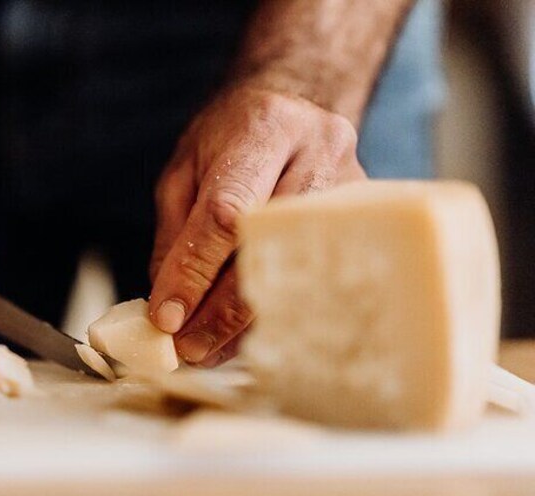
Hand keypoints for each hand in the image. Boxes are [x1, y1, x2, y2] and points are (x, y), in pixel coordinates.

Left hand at [149, 79, 365, 366]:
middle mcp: (318, 152)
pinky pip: (320, 278)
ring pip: (300, 273)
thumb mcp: (187, 168)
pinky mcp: (369, 218)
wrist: (301, 104)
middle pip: (268, 249)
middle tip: (187, 348)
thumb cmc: (233, 136)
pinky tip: (247, 335)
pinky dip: (278, 312)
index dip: (196, 272)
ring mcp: (354, 186)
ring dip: (248, 323)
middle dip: (221, 310)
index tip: (166, 317)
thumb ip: (175, 232)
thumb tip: (168, 304)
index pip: (227, 212)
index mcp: (264, 128)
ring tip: (210, 351)